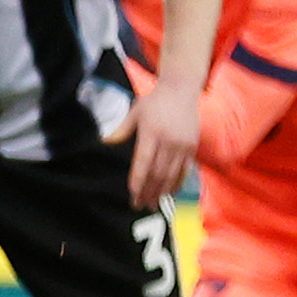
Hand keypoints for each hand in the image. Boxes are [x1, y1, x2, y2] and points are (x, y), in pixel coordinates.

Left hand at [114, 85, 196, 209]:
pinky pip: (184, 171)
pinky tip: (169, 194)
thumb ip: (121, 129)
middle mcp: (168, 141)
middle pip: (157, 173)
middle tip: (139, 205)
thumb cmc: (154, 102)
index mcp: (152, 132)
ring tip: (152, 204)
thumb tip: (105, 141)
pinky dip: (176, 184)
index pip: (143, 162)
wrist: (181, 91)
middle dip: (148, 191)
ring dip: (161, 192)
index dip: (138, 180)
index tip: (132, 194)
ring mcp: (182, 145)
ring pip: (171, 175)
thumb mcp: (135, 112)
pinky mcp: (192, 148)